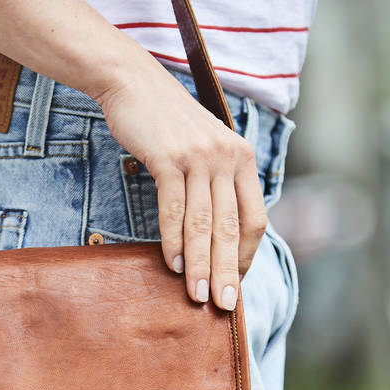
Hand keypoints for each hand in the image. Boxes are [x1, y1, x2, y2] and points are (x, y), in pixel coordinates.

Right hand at [95, 64, 266, 309]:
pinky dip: (173, 241)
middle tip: (223, 305)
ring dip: (201, 265)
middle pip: (231, 228)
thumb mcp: (204, 152)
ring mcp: (200, 157)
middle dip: (228, 272)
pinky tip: (173, 265)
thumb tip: (216, 239)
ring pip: (204, 224)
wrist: (134, 84)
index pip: (254, 219)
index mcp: (243, 159)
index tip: (235, 285)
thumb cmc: (167, 126)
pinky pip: (175, 209)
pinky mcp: (170, 157)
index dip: (247, 257)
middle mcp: (228, 157)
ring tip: (197, 297)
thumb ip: (215, 187)